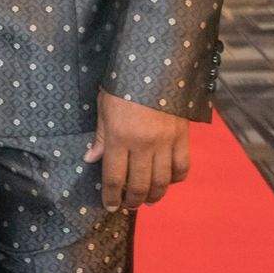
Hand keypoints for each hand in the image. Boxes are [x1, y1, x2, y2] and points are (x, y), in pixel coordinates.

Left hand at [83, 90, 191, 210]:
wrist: (157, 65)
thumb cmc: (124, 84)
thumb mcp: (104, 107)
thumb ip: (100, 136)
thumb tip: (90, 158)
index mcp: (119, 138)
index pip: (114, 178)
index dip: (112, 196)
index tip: (110, 206)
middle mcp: (143, 145)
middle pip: (140, 185)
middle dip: (133, 201)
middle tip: (129, 206)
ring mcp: (166, 142)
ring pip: (162, 181)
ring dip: (154, 196)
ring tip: (148, 201)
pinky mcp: (183, 137)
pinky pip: (182, 166)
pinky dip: (175, 179)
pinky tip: (168, 181)